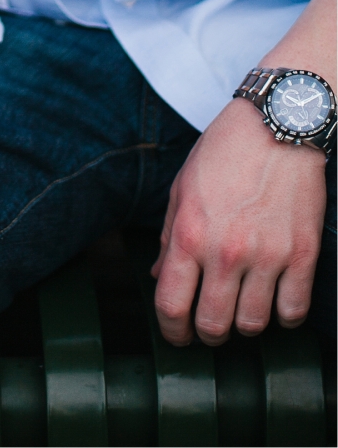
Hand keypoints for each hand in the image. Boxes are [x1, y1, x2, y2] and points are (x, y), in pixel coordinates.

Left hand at [152, 97, 326, 345]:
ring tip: (242, 308)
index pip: (171, 305)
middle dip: (207, 334)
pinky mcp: (302, 255)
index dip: (171, 331)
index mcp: (188, 233)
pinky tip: (275, 300)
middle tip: (209, 327)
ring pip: (253, 325)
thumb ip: (168, 236)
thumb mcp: (183, 188)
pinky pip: (293, 311)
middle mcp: (225, 251)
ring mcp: (267, 256)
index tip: (176, 335)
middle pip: (213, 326)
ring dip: (244, 324)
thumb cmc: (225, 152)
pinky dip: (283, 315)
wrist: (277, 126)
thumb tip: (159, 276)